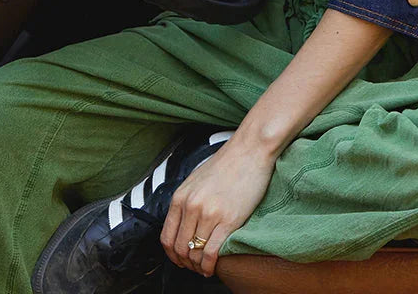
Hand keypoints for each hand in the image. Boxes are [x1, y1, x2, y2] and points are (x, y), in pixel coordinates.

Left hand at [160, 140, 275, 277]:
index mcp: (181, 196)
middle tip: (194, 266)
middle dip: (186, 263)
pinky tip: (213, 267)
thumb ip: (187, 202)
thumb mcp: (197, 180)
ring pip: (195, 253)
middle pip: (180, 248)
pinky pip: (212, 253)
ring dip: (198, 266)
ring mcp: (209, 213)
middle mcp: (191, 206)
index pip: (167, 237)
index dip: (172, 255)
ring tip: (204, 268)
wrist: (250, 150)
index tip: (180, 260)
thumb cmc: (227, 163)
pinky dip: (209, 266)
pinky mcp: (228, 220)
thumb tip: (184, 226)